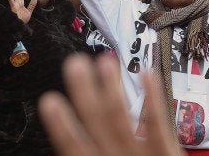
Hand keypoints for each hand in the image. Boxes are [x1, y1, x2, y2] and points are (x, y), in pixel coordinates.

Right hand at [39, 54, 184, 155]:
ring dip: (113, 90)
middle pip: (98, 127)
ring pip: (125, 122)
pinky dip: (153, 99)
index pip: (74, 149)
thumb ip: (85, 155)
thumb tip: (68, 140)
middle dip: (85, 94)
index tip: (49, 101)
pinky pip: (159, 126)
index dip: (61, 126)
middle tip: (74, 64)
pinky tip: (146, 74)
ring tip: (105, 61)